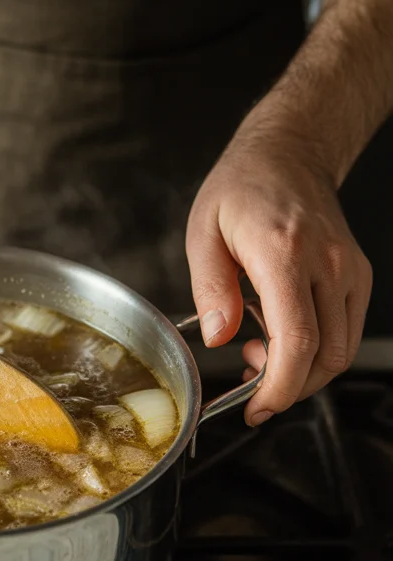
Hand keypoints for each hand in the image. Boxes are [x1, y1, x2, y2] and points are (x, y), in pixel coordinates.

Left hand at [185, 126, 371, 425]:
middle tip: (247, 385)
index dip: (279, 388)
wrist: (290, 152)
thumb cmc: (243, 187)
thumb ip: (210, 290)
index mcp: (285, 255)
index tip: (256, 408)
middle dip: (288, 387)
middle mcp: (329, 265)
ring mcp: (350, 271)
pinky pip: (345, 331)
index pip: (297, 342)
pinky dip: (315, 350)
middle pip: (326, 357)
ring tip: (257, 354)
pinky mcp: (358, 276)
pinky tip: (279, 335)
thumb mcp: (203, 233)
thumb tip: (218, 339)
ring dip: (301, 371)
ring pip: (341, 350)